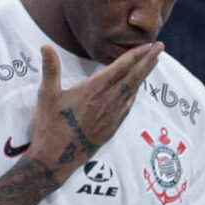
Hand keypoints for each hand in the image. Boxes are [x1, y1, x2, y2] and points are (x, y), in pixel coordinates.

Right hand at [23, 38, 158, 175]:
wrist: (55, 160)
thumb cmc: (49, 127)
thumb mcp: (47, 95)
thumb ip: (51, 69)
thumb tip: (45, 46)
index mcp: (93, 90)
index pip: (120, 67)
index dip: (136, 54)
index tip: (149, 45)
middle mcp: (107, 102)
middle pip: (132, 77)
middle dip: (147, 61)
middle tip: (160, 47)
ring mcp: (111, 117)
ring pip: (132, 91)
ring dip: (143, 76)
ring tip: (152, 63)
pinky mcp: (110, 129)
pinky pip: (127, 107)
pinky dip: (134, 94)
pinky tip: (136, 90)